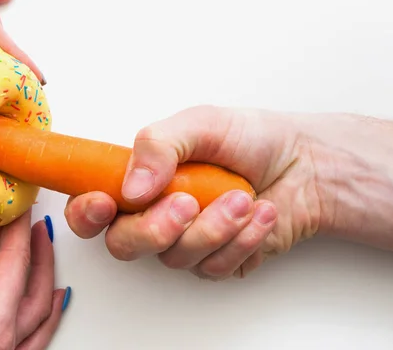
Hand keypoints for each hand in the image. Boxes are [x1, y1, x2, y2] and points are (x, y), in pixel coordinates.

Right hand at [0, 161, 70, 349]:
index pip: (15, 262)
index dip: (17, 226)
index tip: (19, 201)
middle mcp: (0, 348)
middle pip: (34, 288)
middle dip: (36, 249)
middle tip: (32, 218)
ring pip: (36, 315)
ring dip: (42, 278)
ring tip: (42, 247)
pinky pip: (29, 339)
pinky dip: (42, 316)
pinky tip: (48, 301)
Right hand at [64, 105, 322, 280]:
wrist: (305, 164)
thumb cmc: (251, 138)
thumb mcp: (201, 124)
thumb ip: (159, 145)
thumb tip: (131, 187)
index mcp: (140, 179)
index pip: (91, 206)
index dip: (87, 213)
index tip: (104, 203)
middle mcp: (156, 214)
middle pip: (124, 244)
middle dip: (155, 229)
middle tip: (186, 203)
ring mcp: (185, 240)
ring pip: (175, 257)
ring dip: (213, 228)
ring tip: (241, 198)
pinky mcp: (217, 260)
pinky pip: (214, 267)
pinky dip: (242, 240)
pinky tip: (259, 215)